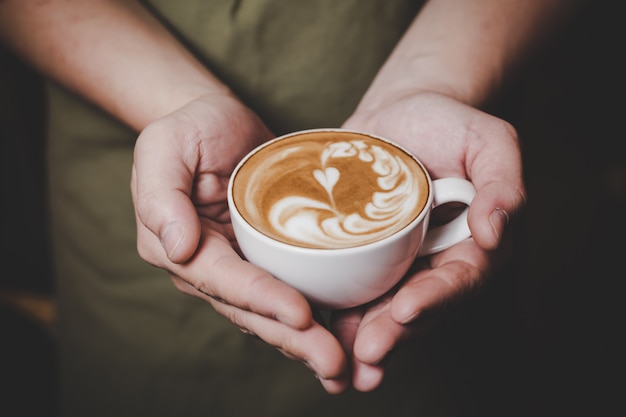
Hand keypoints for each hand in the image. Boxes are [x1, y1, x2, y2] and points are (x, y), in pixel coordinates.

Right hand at [131, 93, 350, 392]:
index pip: (225, 279)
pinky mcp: (266, 257)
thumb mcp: (164, 147)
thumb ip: (161, 196)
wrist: (215, 120)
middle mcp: (209, 267)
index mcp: (178, 247)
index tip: (301, 315)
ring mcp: (239, 265)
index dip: (262, 298)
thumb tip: (177, 248)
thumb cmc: (189, 128)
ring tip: (343, 367)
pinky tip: (343, 336)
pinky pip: (290, 290)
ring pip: (272, 312)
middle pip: (252, 309)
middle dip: (293, 339)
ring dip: (307, 342)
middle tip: (334, 364)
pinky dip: (314, 318)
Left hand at [335, 91, 525, 390]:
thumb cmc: (447, 123)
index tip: (409, 309)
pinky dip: (330, 310)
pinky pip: (346, 285)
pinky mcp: (358, 255)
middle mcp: (432, 264)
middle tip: (368, 352)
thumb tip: (497, 232)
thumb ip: (503, 182)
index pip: (459, 281)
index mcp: (470, 247)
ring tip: (339, 362)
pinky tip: (312, 328)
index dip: (437, 299)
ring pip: (379, 308)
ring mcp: (393, 263)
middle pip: (415, 307)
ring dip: (359, 337)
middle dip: (392, 332)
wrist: (398, 113)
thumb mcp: (488, 140)